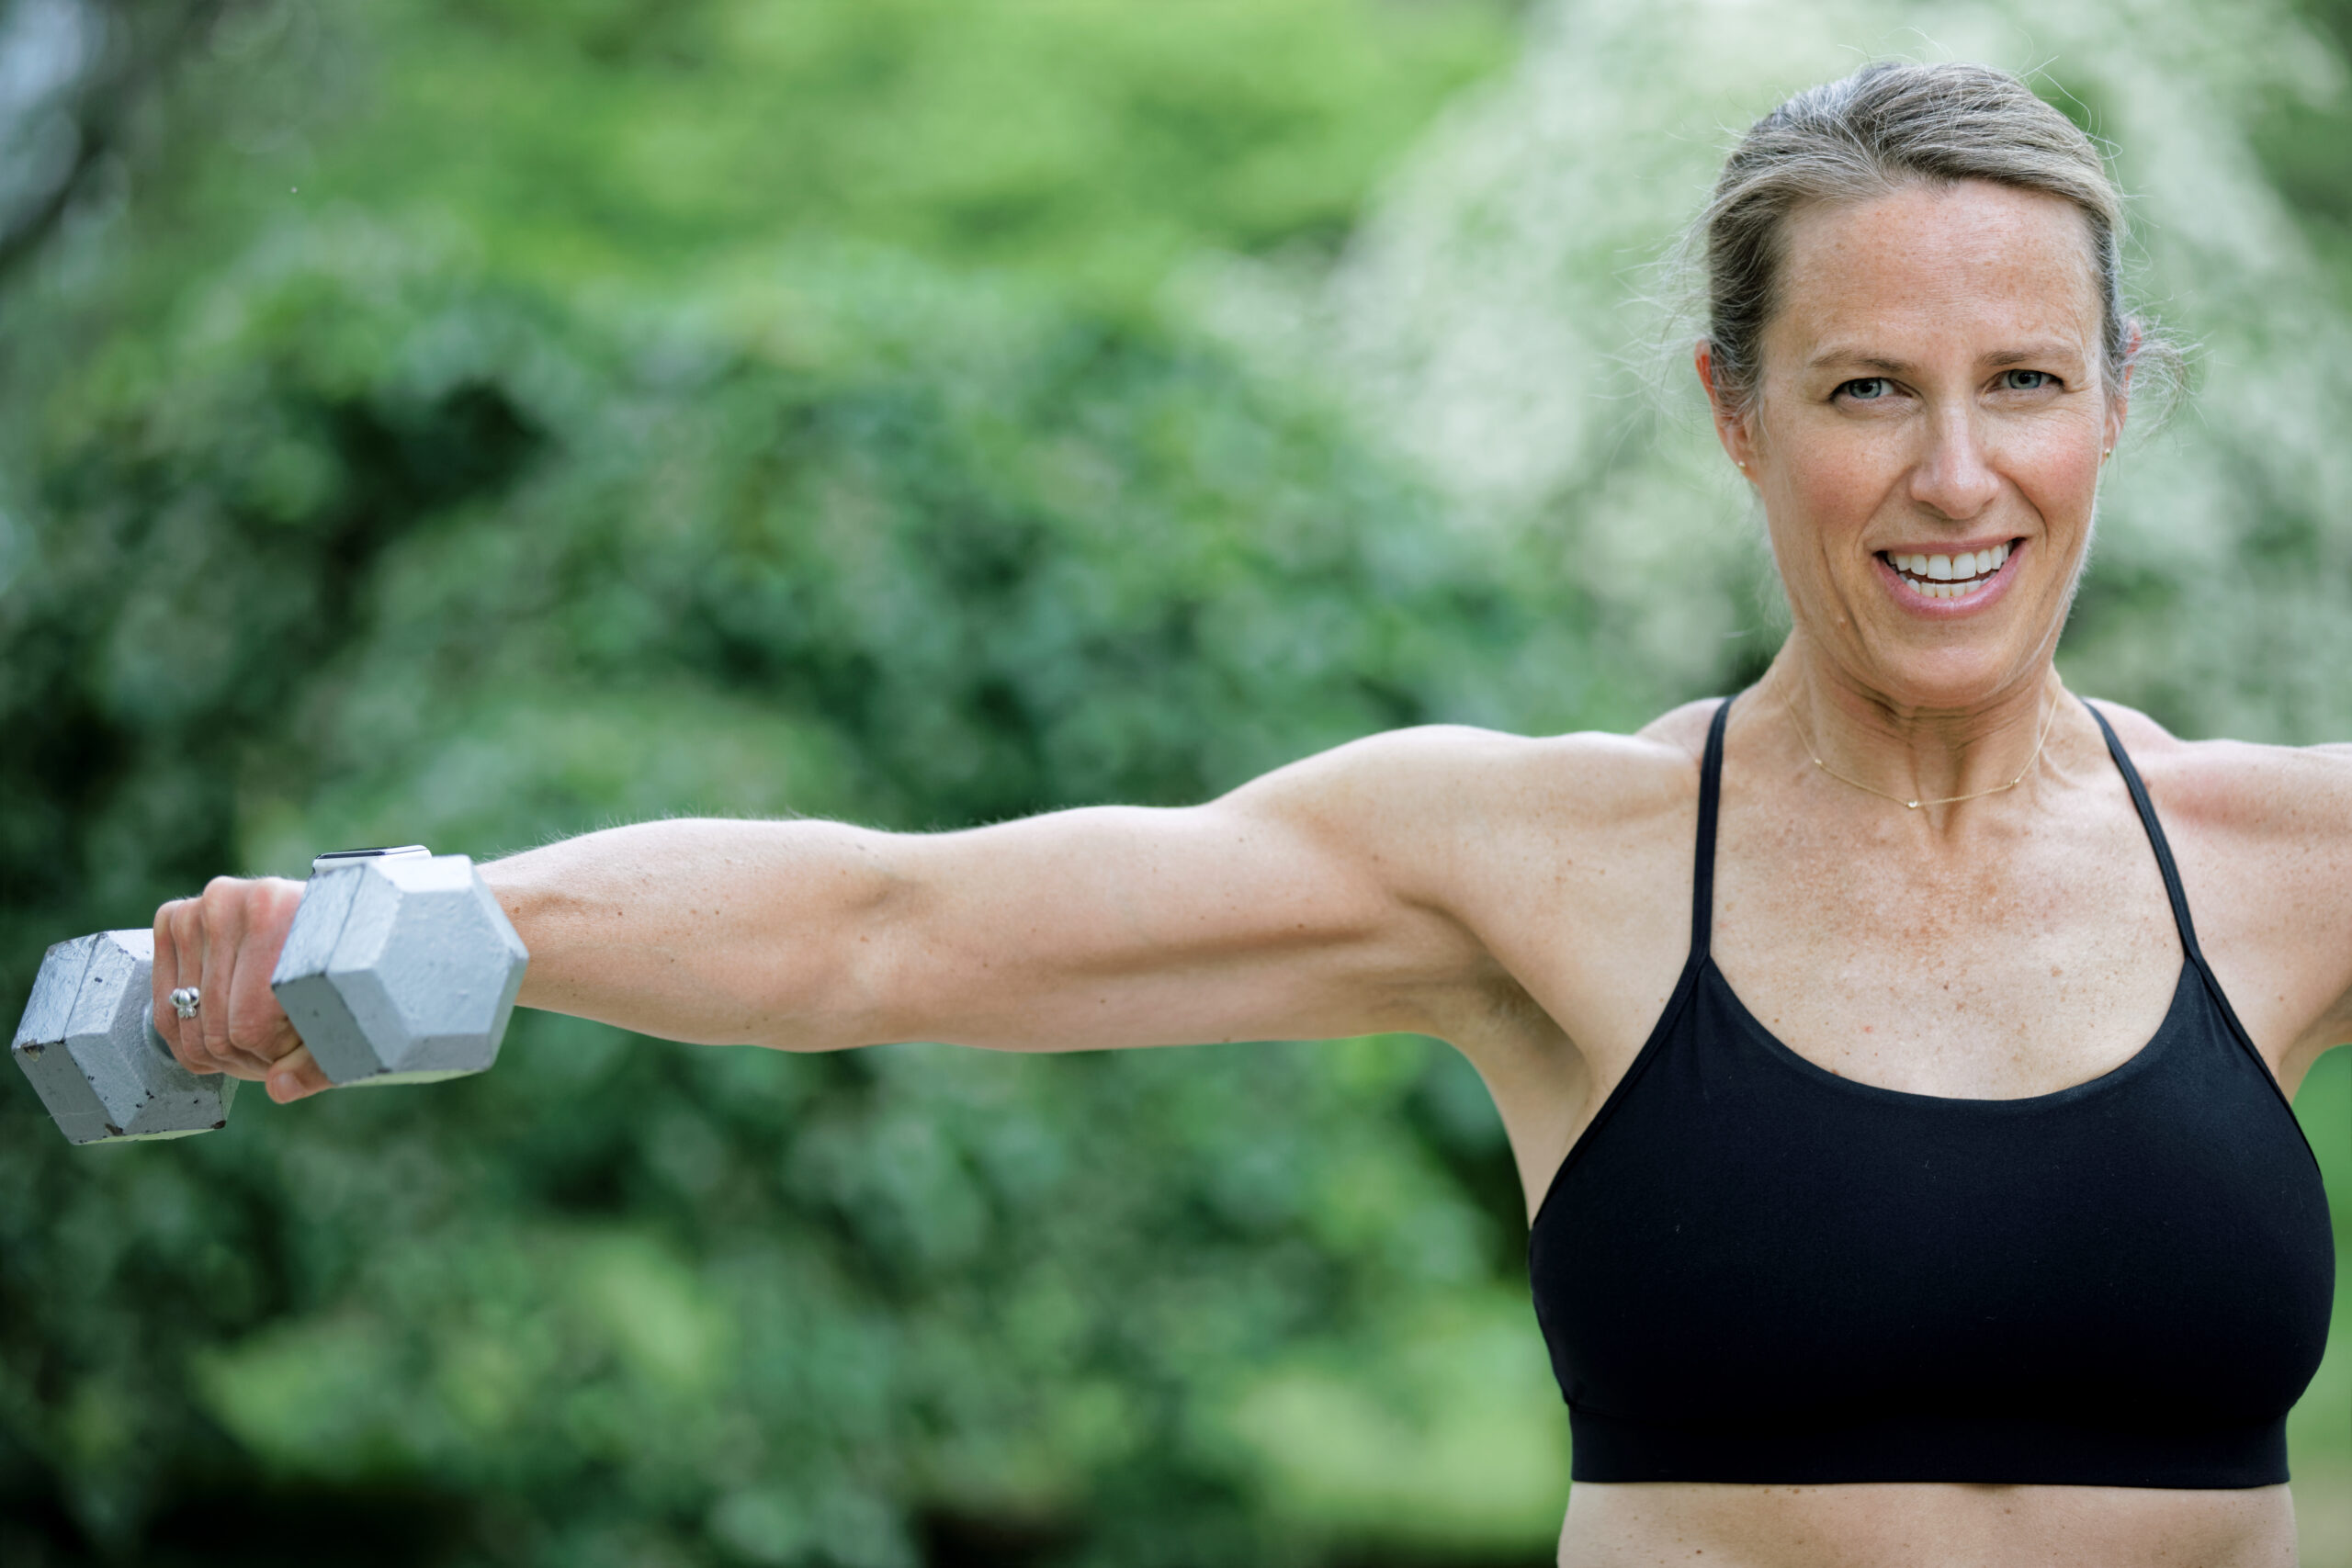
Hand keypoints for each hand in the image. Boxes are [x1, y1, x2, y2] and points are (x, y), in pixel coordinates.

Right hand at [152, 877, 334, 1102]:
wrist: (342, 916)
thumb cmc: (351, 971)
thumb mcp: (352, 1015)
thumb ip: (322, 1061)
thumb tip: (278, 1089)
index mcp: (281, 917)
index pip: (251, 1027)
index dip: (275, 1056)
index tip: (301, 1049)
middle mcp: (232, 904)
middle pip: (216, 1027)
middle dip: (249, 1057)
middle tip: (281, 1052)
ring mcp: (198, 909)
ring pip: (187, 1020)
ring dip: (221, 1047)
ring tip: (262, 1037)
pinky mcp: (175, 919)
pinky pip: (164, 1004)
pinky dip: (191, 1030)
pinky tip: (226, 1024)